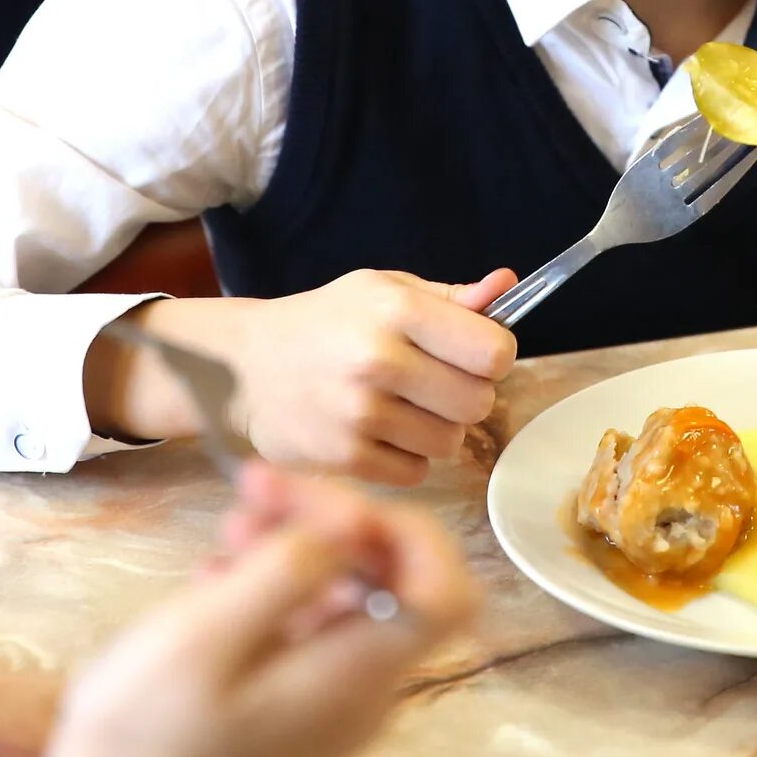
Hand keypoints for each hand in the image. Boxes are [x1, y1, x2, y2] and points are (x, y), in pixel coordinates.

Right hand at [41, 463, 473, 756]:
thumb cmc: (141, 734)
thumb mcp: (202, 636)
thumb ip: (285, 570)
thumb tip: (353, 518)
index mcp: (353, 676)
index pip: (443, 592)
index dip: (409, 529)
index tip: (333, 498)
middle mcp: (358, 692)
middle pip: (390, 582)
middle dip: (331, 520)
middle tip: (259, 488)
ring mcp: (328, 704)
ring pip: (344, 599)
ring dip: (297, 546)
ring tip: (233, 525)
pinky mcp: (292, 708)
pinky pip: (307, 629)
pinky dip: (274, 586)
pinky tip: (222, 572)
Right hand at [132, 269, 518, 486]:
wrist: (248, 364)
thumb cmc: (328, 322)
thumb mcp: (385, 290)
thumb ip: (452, 297)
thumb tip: (507, 285)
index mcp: (396, 309)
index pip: (494, 352)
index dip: (492, 356)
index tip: (472, 355)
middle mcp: (377, 360)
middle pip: (478, 402)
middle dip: (467, 395)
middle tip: (435, 384)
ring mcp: (359, 414)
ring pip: (451, 442)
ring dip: (438, 429)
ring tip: (404, 406)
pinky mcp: (344, 458)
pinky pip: (417, 472)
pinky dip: (407, 457)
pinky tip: (380, 431)